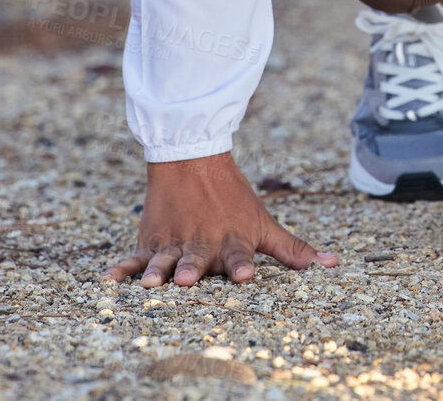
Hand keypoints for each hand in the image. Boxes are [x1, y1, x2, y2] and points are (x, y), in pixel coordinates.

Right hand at [103, 151, 338, 286]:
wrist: (193, 159)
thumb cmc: (233, 200)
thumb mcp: (263, 223)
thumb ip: (293, 250)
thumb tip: (334, 265)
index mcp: (231, 242)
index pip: (239, 257)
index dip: (241, 266)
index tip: (246, 275)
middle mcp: (202, 244)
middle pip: (198, 260)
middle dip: (194, 269)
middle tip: (189, 278)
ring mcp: (174, 243)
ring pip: (164, 260)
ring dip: (157, 270)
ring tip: (149, 282)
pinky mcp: (151, 242)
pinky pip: (133, 258)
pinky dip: (121, 269)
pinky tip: (108, 281)